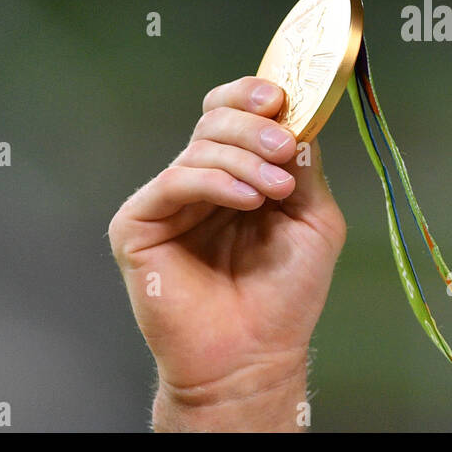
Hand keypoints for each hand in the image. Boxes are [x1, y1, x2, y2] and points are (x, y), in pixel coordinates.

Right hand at [109, 76, 346, 429]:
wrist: (254, 355)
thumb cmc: (283, 296)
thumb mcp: (313, 219)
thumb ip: (305, 168)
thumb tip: (298, 120)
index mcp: (237, 174)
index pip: (234, 113)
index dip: (253, 95)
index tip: (282, 97)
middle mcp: (199, 181)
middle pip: (215, 120)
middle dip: (254, 126)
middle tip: (285, 147)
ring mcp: (167, 201)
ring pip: (200, 147)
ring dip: (245, 159)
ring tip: (277, 190)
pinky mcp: (137, 224)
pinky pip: (174, 181)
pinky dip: (215, 182)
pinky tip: (247, 200)